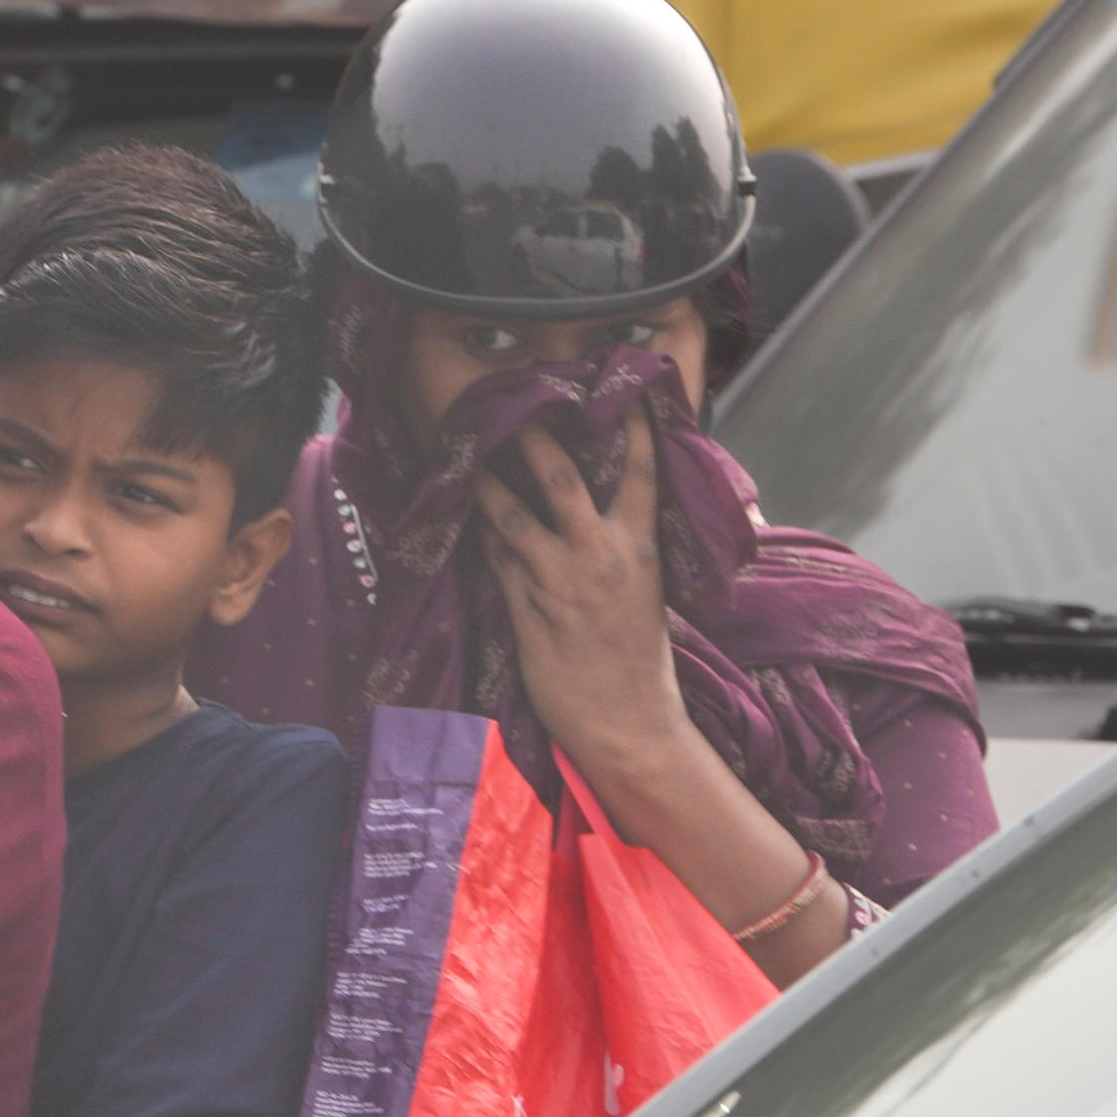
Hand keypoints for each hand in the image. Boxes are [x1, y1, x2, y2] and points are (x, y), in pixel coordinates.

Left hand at [468, 406, 685, 775]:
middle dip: (534, 439)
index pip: (641, 475)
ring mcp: (557, 581)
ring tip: (470, 460)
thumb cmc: (642, 662)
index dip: (634, 430)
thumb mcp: (647, 596)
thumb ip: (626, 552)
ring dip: (486, 484)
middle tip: (515, 410)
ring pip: (510, 516)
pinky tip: (472, 522)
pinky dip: (484, 537)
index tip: (625, 394)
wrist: (627, 722)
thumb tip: (611, 519)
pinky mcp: (525, 609)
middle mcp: (597, 556)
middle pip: (558, 479)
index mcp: (637, 549)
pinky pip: (496, 559)